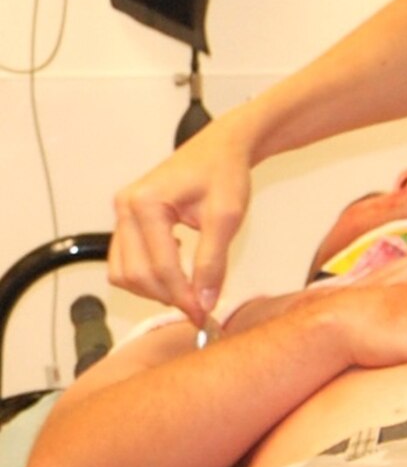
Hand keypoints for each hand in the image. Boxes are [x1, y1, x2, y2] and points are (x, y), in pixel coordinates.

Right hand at [110, 111, 255, 322]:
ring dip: (152, 291)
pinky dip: (146, 276)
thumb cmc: (224, 174)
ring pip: (123, 272)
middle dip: (167, 297)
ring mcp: (121, 214)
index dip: (183, 297)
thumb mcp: (226, 218)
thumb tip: (204, 303)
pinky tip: (175, 273)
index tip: (204, 316)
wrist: (219, 149)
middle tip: (200, 310)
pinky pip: (124, 261)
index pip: (161, 266)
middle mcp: (125, 207)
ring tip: (188, 293)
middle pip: (136, 273)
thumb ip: (212, 262)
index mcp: (147, 203)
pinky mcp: (125, 221)